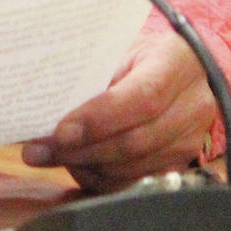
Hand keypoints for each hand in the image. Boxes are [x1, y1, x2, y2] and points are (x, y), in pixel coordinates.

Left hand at [21, 33, 214, 191]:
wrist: (186, 68)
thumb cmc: (143, 54)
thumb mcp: (121, 49)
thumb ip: (93, 75)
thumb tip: (46, 106)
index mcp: (176, 65)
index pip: (142, 99)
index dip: (99, 119)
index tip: (60, 131)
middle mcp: (191, 106)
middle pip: (135, 141)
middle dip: (81, 150)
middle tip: (39, 151)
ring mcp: (189, 140)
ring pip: (134, 167)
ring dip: (85, 166)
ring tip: (48, 157)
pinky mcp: (179, 163)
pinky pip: (135, 181)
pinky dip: (100, 178)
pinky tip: (74, 166)